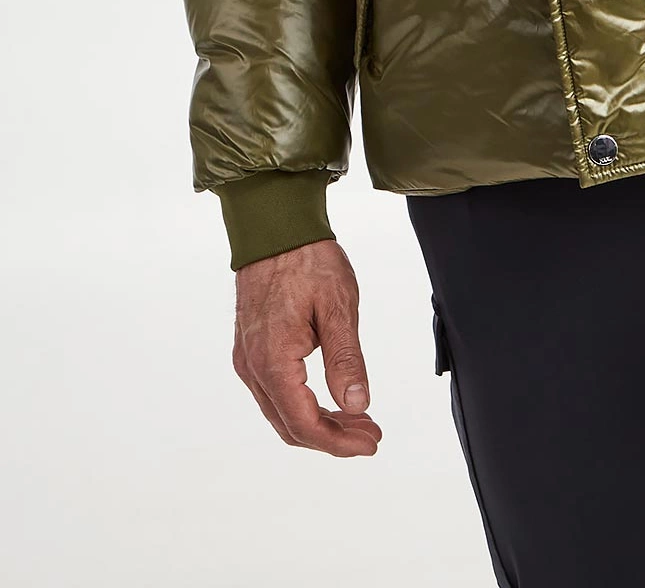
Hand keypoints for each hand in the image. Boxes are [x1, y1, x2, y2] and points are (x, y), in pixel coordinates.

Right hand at [233, 240, 381, 456]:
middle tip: (371, 433)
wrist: (275, 226)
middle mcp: (253, 367)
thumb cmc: (308, 259)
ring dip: (319, 422)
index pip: (304, 424)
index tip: (372, 443)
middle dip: (332, 437)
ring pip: (280, 412)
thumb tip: (357, 405)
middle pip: (290, 426)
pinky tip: (329, 399)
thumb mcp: (339, 307)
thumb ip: (346, 360)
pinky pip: (274, 392)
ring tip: (358, 419)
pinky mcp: (250, 348)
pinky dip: (302, 404)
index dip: (339, 443)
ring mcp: (248, 358)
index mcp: (273, 361)